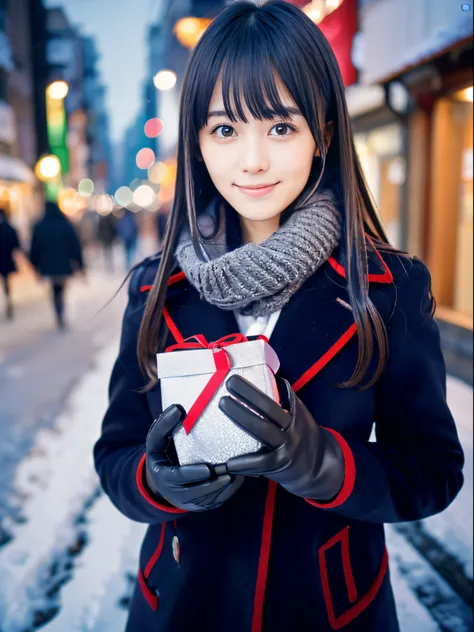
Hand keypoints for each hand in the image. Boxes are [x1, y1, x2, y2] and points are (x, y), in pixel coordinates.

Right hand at [145, 404, 243, 511]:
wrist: (161, 480)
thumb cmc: (161, 454)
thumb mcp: (156, 440)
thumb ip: (164, 425)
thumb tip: (178, 408)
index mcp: (164, 477)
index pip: (178, 478)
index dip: (193, 474)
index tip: (207, 469)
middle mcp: (176, 494)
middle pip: (197, 492)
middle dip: (214, 484)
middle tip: (230, 473)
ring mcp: (191, 503)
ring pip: (210, 499)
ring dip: (225, 489)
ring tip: (239, 474)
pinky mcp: (202, 506)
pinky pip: (217, 501)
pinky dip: (228, 492)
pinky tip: (240, 478)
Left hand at [219, 375, 344, 500]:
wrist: (321, 467)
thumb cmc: (303, 437)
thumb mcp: (299, 417)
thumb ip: (285, 403)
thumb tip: (269, 382)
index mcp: (294, 415)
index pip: (276, 398)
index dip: (255, 390)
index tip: (237, 380)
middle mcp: (291, 429)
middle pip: (268, 409)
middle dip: (247, 395)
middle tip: (228, 387)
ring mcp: (286, 447)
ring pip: (262, 431)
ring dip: (242, 418)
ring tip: (225, 407)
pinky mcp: (280, 465)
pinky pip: (260, 462)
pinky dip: (244, 462)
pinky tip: (228, 461)